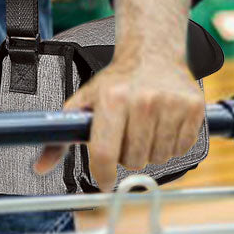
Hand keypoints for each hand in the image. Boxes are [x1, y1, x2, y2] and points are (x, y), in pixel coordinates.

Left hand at [33, 50, 203, 189]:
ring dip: (150, 152)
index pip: (105, 153)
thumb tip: (39, 167)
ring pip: (160, 158)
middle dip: (127, 156)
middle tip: (126, 136)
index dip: (103, 174)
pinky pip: (182, 149)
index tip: (104, 180)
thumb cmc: (116, 82)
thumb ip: (60, 138)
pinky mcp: (193, 108)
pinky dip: (172, 144)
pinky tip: (163, 125)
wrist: (152, 52)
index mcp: (113, 98)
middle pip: (134, 161)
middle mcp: (143, 100)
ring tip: (144, 129)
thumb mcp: (85, 103)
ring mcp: (171, 104)